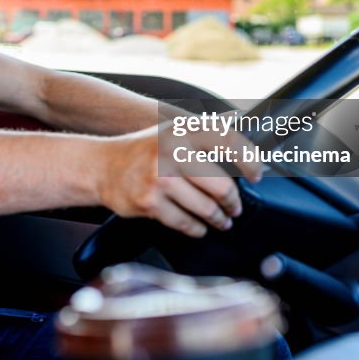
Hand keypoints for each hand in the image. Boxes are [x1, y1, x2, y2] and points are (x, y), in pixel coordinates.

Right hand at [96, 121, 261, 237]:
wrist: (102, 167)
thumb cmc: (143, 151)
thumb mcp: (172, 133)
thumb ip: (205, 137)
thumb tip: (244, 142)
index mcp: (182, 131)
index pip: (228, 141)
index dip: (249, 160)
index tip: (256, 175)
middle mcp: (172, 152)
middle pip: (221, 185)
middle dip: (233, 202)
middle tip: (235, 207)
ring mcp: (160, 179)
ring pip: (206, 208)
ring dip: (219, 219)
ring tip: (222, 220)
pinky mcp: (150, 203)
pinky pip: (186, 223)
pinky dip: (197, 228)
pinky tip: (199, 226)